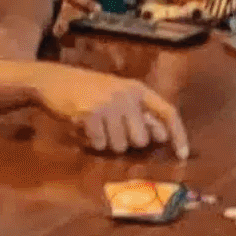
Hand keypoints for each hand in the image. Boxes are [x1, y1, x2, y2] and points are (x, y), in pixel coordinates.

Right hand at [31, 65, 188, 155]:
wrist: (52, 79)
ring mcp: (108, 105)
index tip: (183, 155)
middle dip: (127, 142)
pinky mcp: (90, 115)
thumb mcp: (117, 94)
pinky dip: (92, 143)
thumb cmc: (88, 90)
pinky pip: (100, 146)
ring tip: (96, 126)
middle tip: (111, 130)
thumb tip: (161, 136)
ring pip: (120, 146)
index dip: (178, 135)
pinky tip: (83, 127)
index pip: (168, 112)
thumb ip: (139, 113)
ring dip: (108, 144)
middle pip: (142, 140)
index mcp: (137, 89)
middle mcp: (126, 95)